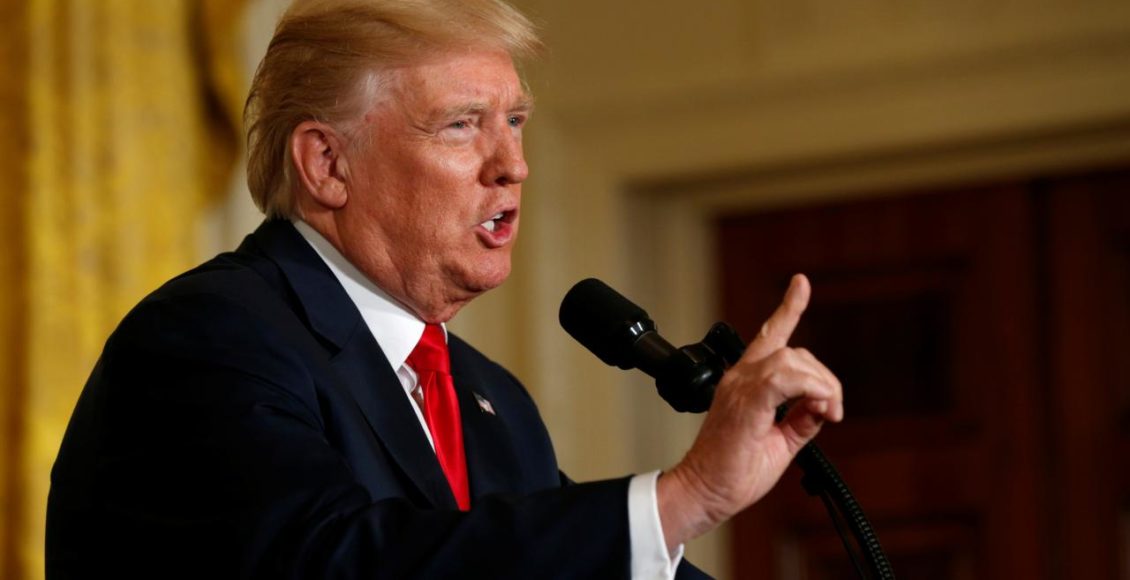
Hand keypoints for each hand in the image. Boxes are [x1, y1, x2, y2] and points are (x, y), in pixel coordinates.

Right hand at [656, 274, 843, 548]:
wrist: (706, 490)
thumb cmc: (734, 471)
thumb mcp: (780, 441)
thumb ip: (800, 418)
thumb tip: (823, 405)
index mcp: (746, 383)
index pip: (770, 336)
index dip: (788, 308)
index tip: (801, 283)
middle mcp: (741, 377)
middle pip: (796, 352)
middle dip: (825, 379)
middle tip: (833, 412)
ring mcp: (741, 387)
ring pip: (794, 360)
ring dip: (821, 386)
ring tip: (828, 414)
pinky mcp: (745, 400)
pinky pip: (784, 378)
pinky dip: (810, 389)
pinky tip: (820, 409)